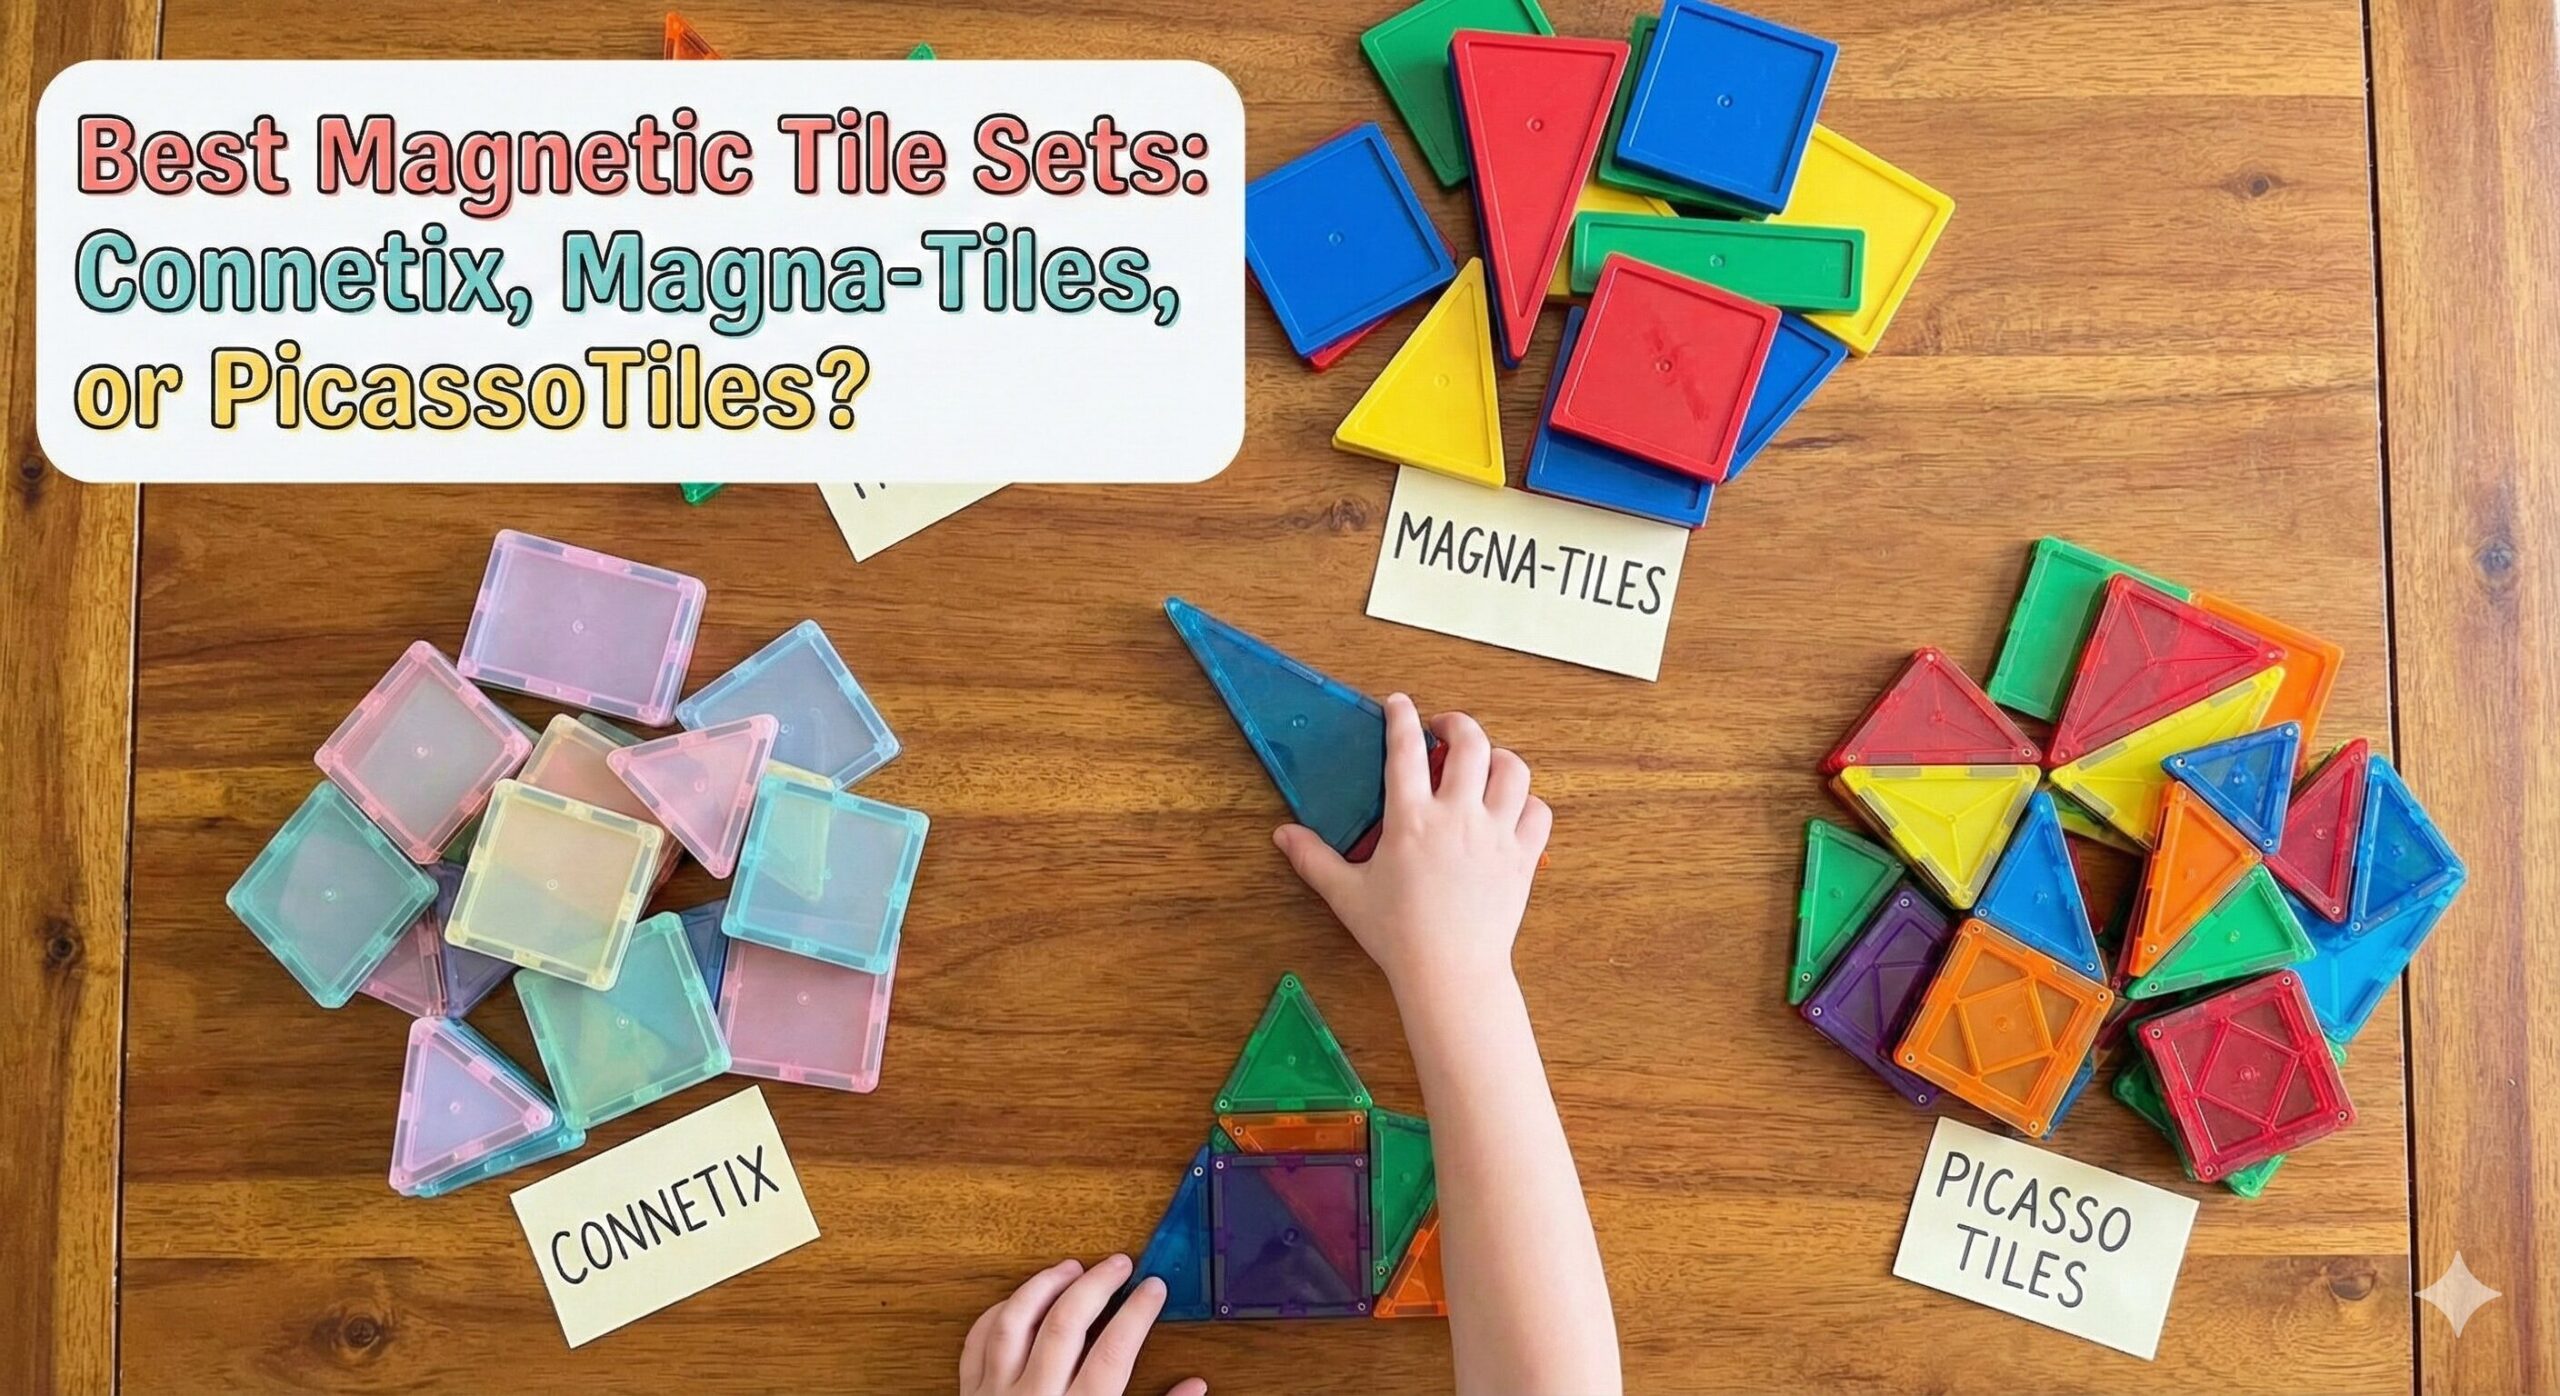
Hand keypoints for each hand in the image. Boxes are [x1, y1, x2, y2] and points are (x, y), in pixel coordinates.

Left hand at [959, 1255, 1204, 1395]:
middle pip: (1063, 1326)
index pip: (1112, 1353)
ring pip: (1014, 1322)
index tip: (1155, 1288)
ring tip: (1071, 1267)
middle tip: (1121, 1263)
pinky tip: (1022, 1301)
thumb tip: (1195, 1387)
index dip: (1136, 1314)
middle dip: (1095, 1285)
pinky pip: (977, 1343)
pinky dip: (999, 1313)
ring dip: (1043, 1286)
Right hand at [1273, 695, 1551, 998]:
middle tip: (1444, 730)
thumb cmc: (1396, 935)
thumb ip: (1313, 859)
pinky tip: (1509, 809)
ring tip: (1481, 765)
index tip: (1400, 703)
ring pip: (1512, 770)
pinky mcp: (1523, 857)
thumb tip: (1282, 835)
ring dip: (1497, 757)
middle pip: (1470, 743)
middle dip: (1457, 724)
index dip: (1402, 716)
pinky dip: (1527, 802)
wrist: (1450, 973)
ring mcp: (1495, 835)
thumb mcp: (1347, 894)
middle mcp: (1457, 817)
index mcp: (1410, 820)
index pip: (1405, 749)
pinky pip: (1538, 812)